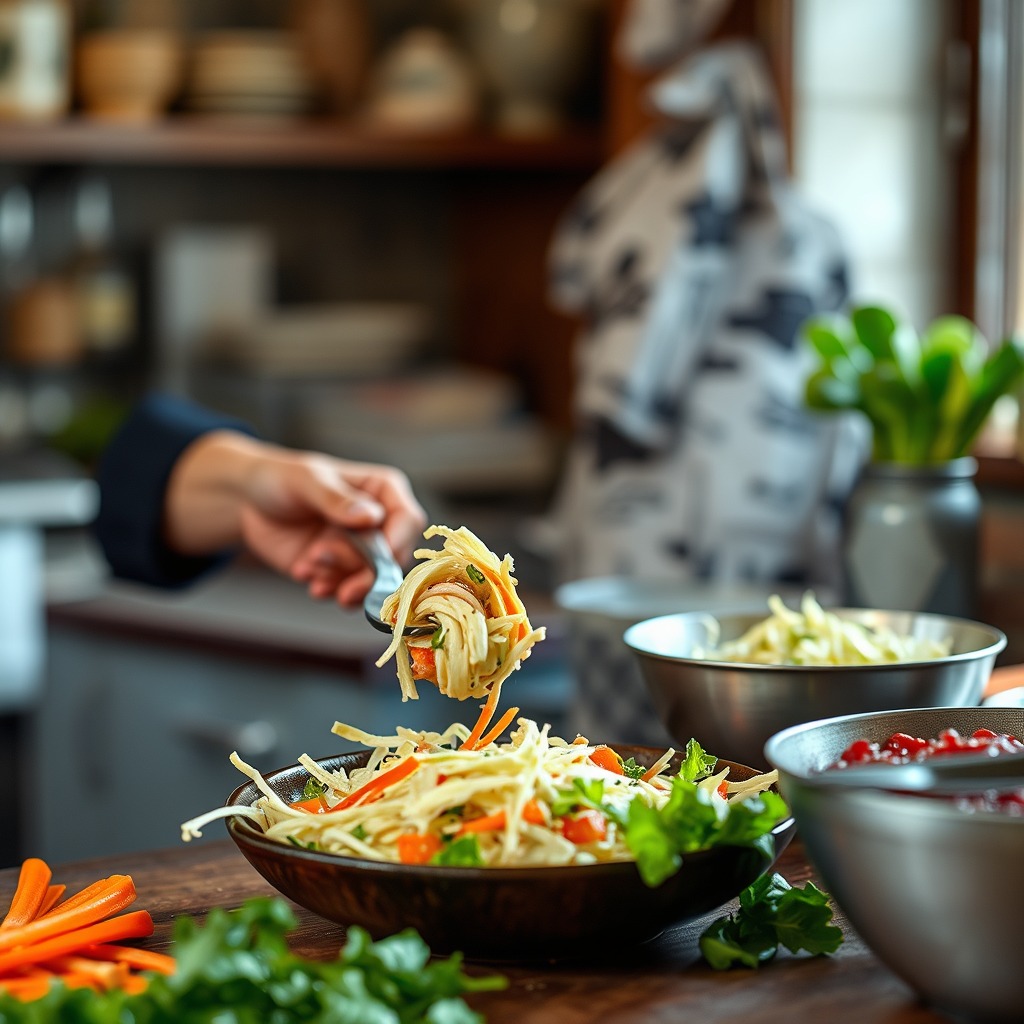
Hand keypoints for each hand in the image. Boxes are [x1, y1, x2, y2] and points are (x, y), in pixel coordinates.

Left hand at [164, 432, 426, 606]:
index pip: (408, 520)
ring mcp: (360, 550)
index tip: (375, 555)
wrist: (249, 502)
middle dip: (361, 569)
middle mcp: (379, 524)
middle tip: (324, 563)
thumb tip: (370, 517)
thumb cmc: (281, 478)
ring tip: (308, 566)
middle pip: (393, 558)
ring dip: (339, 580)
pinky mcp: (340, 571)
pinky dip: (328, 589)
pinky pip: (348, 592)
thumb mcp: (306, 482)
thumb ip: (337, 500)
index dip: (396, 541)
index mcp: (383, 492)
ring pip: (371, 580)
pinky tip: (305, 575)